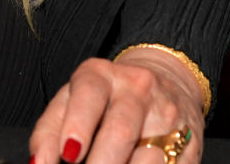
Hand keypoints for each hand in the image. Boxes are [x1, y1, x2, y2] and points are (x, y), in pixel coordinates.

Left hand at [31, 50, 204, 163]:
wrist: (164, 80)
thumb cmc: (105, 96)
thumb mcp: (73, 97)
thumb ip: (50, 128)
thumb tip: (39, 160)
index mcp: (101, 75)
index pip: (89, 95)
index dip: (78, 125)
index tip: (68, 154)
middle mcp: (137, 89)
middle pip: (120, 130)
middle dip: (102, 162)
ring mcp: (168, 115)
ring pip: (150, 157)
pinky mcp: (191, 142)